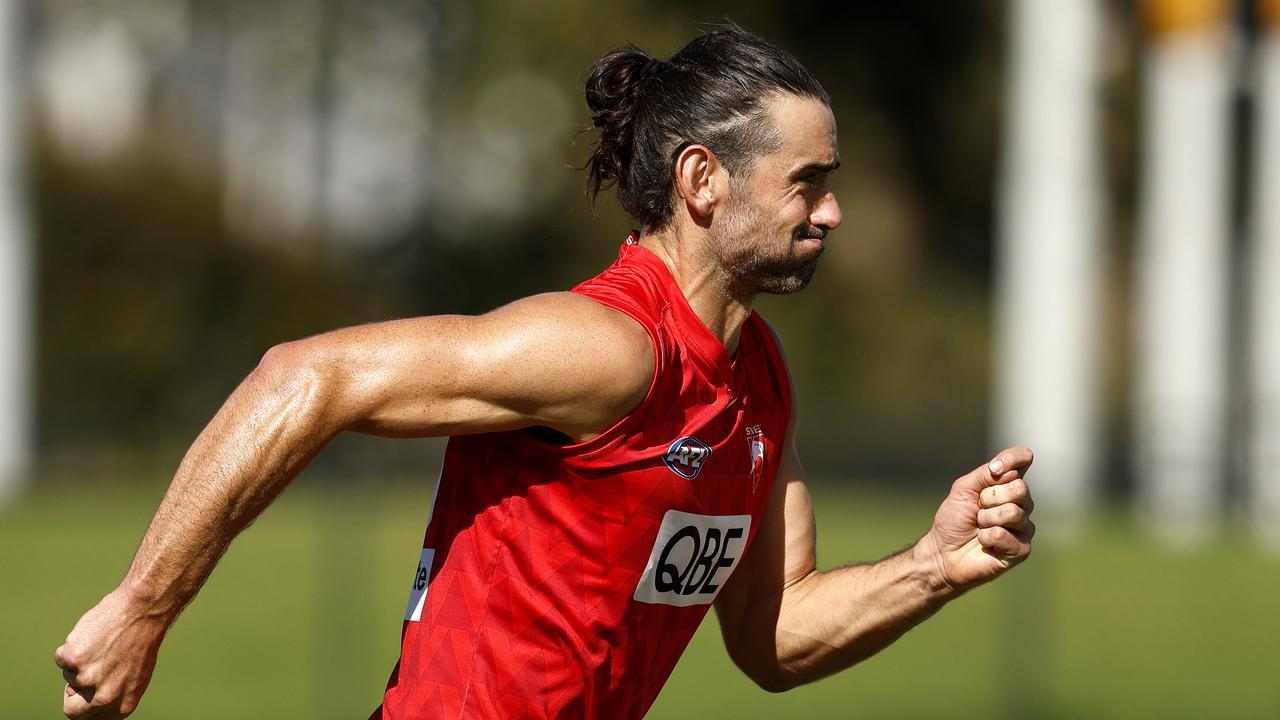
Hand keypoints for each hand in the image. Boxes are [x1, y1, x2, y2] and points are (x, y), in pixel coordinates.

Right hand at [55, 586, 170, 718]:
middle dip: (73, 693)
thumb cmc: (141, 639)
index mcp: (122, 706)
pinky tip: (94, 634)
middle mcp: (104, 698)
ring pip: (69, 675)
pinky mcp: (73, 659)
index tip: (87, 692)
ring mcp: (87, 679)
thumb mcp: (135, 675)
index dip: (86, 704)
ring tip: (104, 643)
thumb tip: (79, 695)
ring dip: (80, 660)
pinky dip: (72, 645)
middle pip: (71, 710)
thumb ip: (112, 691)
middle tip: (87, 669)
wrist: (144, 611)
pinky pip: (62, 657)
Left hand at [921, 446, 1034, 592]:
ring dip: (985, 519)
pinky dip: (986, 537)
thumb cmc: (954, 519)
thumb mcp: (963, 489)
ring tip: (979, 527)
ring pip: (1011, 512)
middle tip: (977, 510)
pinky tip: (984, 543)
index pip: (1024, 459)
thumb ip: (985, 474)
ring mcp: (1024, 527)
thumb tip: (1006, 470)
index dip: (1013, 458)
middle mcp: (1021, 504)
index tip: (994, 469)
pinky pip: (1004, 534)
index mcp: (1007, 484)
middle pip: (1019, 488)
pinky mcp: (1022, 549)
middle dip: (988, 498)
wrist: (943, 552)